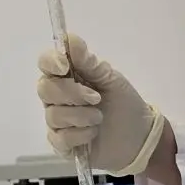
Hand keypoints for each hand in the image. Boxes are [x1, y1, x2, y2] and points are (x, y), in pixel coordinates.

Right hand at [36, 34, 166, 175]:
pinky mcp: (62, 144)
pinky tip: (93, 133)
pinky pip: (59, 138)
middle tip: (96, 99)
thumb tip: (70, 40)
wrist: (139, 136)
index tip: (65, 66)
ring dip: (80, 116)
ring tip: (99, 118)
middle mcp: (57, 97)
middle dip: (71, 93)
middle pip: (44, 89)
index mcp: (67, 76)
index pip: (45, 63)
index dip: (50, 62)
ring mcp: (58, 121)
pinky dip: (79, 135)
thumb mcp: (111, 79)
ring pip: (53, 115)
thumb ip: (89, 63)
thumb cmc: (124, 103)